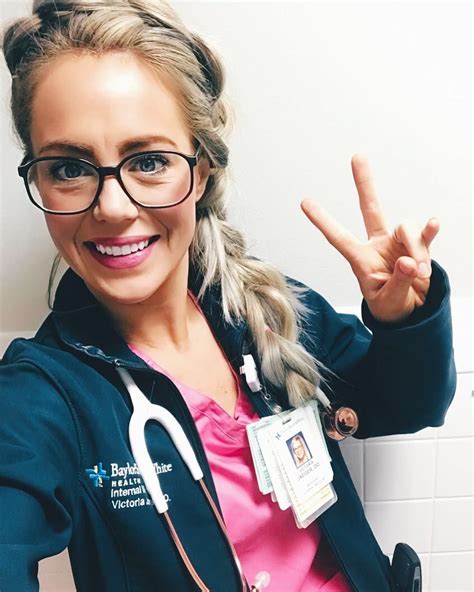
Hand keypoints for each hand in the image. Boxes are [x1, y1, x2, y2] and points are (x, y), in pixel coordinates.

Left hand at [301, 154, 439, 322]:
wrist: (410, 313)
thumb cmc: (390, 307)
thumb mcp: (388, 300)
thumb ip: (398, 281)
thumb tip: (408, 261)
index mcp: (360, 259)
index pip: (338, 237)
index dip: (323, 221)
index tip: (304, 202)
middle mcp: (377, 245)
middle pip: (371, 208)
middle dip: (365, 183)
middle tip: (357, 157)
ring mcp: (398, 243)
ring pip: (407, 229)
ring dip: (416, 249)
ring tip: (420, 273)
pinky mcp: (419, 247)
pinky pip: (425, 233)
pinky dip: (429, 232)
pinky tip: (433, 225)